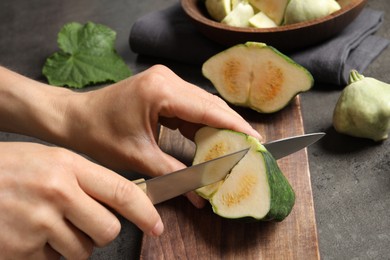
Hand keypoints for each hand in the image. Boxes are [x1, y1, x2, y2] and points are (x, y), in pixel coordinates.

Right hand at [0, 142, 162, 258]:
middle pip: (108, 229)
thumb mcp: (50, 160)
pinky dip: (47, 253)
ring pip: (82, 251)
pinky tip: (29, 234)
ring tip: (47, 224)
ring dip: (72, 244)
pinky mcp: (20, 250)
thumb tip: (118, 203)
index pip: (122, 191)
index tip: (156, 225)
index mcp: (67, 166)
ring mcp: (37, 224)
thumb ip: (85, 179)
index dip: (146, 212)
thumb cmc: (10, 168)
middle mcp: (56, 193)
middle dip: (101, 231)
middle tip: (84, 222)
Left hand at [64, 65, 260, 175]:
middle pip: (209, 103)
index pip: (208, 109)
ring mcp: (164, 80)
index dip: (235, 126)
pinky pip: (190, 105)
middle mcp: (166, 79)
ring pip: (202, 103)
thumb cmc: (99, 134)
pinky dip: (201, 123)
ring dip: (216, 125)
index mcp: (160, 91)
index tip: (256, 141)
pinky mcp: (162, 88)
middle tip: (249, 147)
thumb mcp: (139, 157)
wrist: (75, 118)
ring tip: (233, 146)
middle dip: (230, 126)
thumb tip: (200, 195)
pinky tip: (209, 139)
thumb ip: (174, 174)